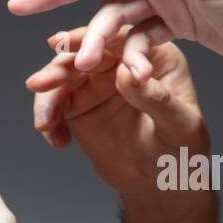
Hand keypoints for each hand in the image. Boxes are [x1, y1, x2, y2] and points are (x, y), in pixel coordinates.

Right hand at [25, 26, 208, 200]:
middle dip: (58, 68)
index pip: (120, 38)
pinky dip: (48, 121)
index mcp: (152, 55)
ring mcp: (96, 84)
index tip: (78, 59)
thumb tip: (128, 73)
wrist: (159, 184)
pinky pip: (53, 105)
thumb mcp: (179, 126)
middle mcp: (120, 63)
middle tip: (41, 84)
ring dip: (46, 97)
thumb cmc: (180, 151)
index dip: (94, 41)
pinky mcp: (77, 107)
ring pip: (61, 78)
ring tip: (44, 123)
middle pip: (82, 53)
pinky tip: (57, 140)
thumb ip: (156, 98)